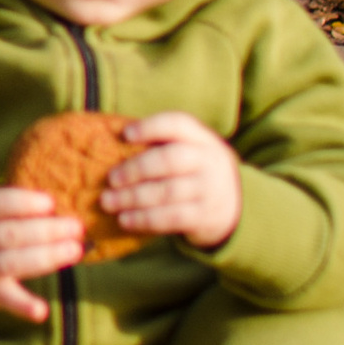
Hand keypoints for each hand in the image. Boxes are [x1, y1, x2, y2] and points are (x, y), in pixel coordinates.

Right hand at [0, 187, 84, 321]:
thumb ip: (13, 202)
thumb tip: (59, 204)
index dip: (24, 203)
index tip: (51, 202)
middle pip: (10, 234)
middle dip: (47, 230)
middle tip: (76, 227)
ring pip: (12, 263)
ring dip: (47, 257)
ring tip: (75, 250)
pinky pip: (5, 299)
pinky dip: (23, 306)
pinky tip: (42, 310)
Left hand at [100, 110, 241, 248]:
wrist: (236, 206)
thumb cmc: (193, 171)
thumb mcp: (188, 150)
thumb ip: (159, 145)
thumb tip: (107, 143)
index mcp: (200, 138)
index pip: (177, 124)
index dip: (150, 127)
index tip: (125, 134)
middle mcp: (209, 161)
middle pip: (169, 160)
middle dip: (135, 169)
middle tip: (110, 179)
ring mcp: (210, 190)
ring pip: (167, 192)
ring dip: (133, 198)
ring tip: (108, 202)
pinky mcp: (206, 217)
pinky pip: (172, 218)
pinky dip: (145, 220)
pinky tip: (125, 220)